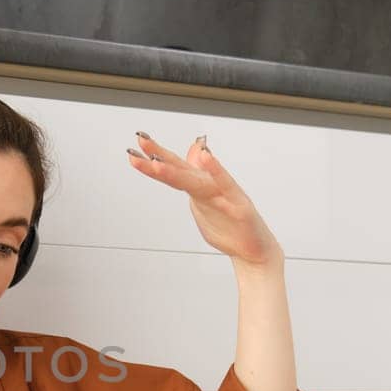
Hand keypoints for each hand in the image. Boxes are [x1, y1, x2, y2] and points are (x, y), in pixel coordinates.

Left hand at [126, 133, 283, 266]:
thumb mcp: (204, 203)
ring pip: (195, 180)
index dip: (155, 155)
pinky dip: (215, 171)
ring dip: (174, 170)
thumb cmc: (230, 228)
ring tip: (156, 159)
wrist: (254, 251)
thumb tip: (192, 154)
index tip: (136, 143)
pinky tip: (205, 157)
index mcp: (198, 188)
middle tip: (140, 140)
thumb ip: (194, 180)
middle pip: (179, 170)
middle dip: (158, 156)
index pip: (174, 168)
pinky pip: (225, 187)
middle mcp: (210, 187)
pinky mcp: (239, 207)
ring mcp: (224, 196)